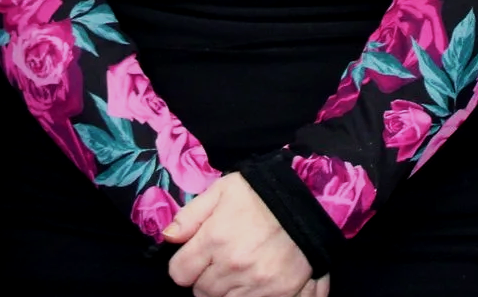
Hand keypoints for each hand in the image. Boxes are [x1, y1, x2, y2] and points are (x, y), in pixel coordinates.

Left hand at [165, 173, 323, 296]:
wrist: (310, 199)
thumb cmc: (262, 193)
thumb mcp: (222, 191)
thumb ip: (190, 215)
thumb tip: (167, 237)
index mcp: (215, 239)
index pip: (179, 273)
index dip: (184, 265)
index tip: (194, 258)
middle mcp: (233, 266)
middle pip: (201, 292)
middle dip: (204, 279)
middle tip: (218, 263)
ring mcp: (257, 284)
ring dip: (225, 291)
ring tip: (236, 272)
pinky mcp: (279, 295)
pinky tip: (251, 283)